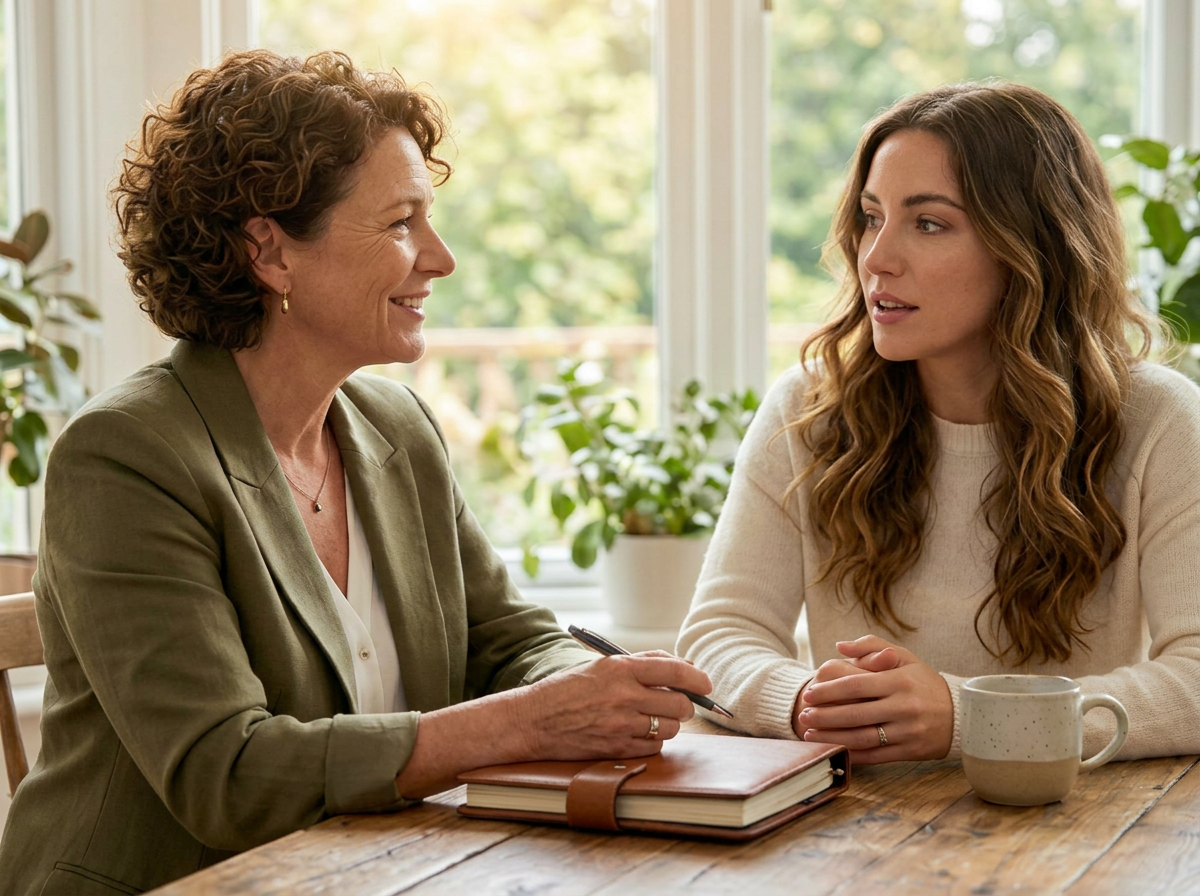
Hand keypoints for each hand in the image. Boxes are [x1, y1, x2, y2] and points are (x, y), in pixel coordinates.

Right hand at [512, 651, 712, 759]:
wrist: (532, 720)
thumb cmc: (568, 690)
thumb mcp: (602, 665)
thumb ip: (643, 664)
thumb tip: (685, 668)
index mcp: (621, 668)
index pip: (674, 670)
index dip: (697, 679)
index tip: (705, 685)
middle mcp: (624, 695)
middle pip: (680, 704)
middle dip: (684, 705)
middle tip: (676, 704)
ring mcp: (621, 725)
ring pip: (671, 728)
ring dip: (669, 724)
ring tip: (651, 718)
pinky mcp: (617, 749)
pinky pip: (655, 747)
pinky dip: (653, 741)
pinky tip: (637, 733)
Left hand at [797, 635, 951, 763]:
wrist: (961, 714)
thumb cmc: (924, 682)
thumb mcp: (904, 657)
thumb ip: (871, 646)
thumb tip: (839, 645)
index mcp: (899, 681)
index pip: (856, 685)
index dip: (829, 691)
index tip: (809, 694)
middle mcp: (904, 706)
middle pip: (855, 713)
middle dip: (825, 716)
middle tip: (803, 715)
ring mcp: (908, 731)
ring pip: (862, 737)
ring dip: (833, 737)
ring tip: (811, 734)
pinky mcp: (911, 751)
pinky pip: (876, 755)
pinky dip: (853, 754)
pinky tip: (834, 749)